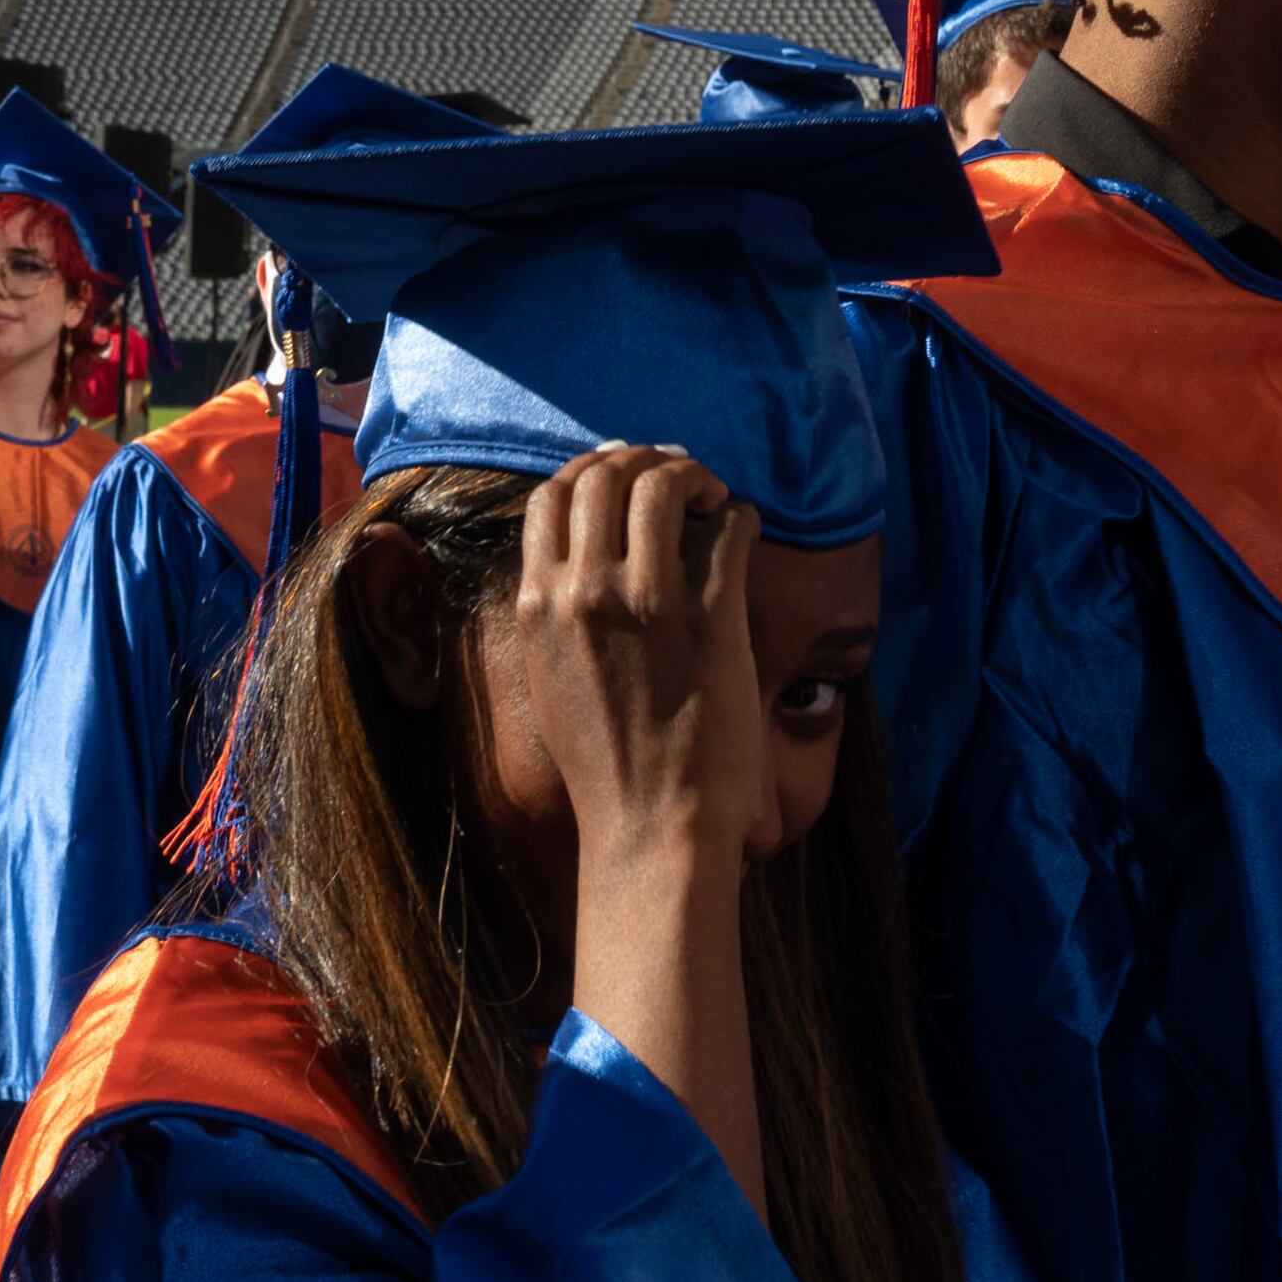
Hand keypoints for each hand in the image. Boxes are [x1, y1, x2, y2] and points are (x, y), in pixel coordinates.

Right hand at [514, 445, 771, 867]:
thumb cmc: (603, 761)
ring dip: (693, 475)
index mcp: (538, 604)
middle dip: (644, 458)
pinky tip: (744, 527)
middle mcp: (585, 590)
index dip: (590, 470)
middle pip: (605, 473)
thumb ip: (552, 608)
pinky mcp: (711, 617)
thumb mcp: (546, 674)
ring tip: (713, 496)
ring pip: (663, 485)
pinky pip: (730, 531)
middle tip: (677, 476)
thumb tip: (575, 557)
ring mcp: (650, 601)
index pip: (551, 495)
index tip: (620, 476)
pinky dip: (740, 516)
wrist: (652, 823)